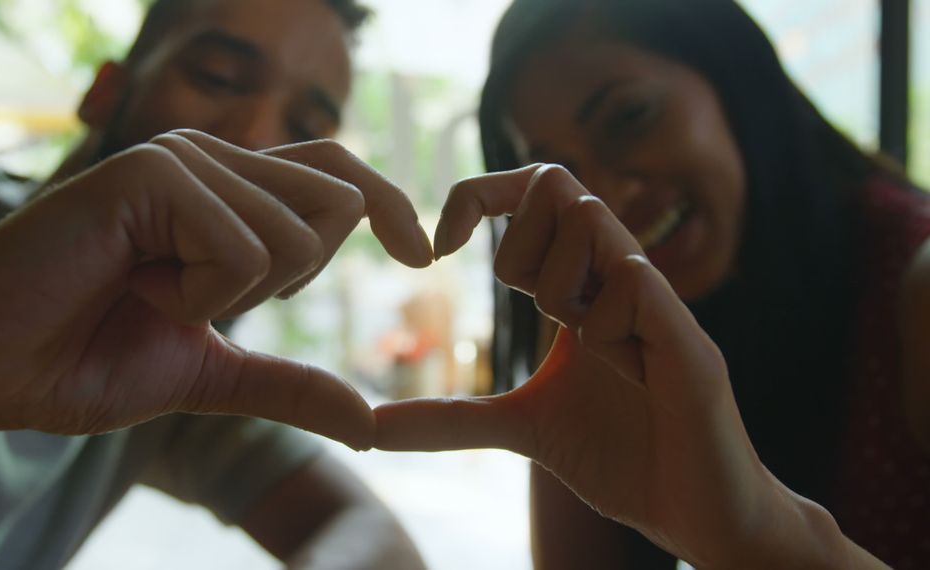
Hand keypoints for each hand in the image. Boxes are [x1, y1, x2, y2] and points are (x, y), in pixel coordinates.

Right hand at [0, 131, 430, 450]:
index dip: (390, 206)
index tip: (422, 255)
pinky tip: (133, 285)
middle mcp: (212, 162)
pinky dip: (196, 295)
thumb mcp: (209, 373)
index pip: (338, 175)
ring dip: (227, 295)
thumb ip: (288, 384)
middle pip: (337, 202)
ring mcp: (181, 160)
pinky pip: (242, 249)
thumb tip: (369, 423)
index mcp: (227, 194)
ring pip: (295, 232)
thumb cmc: (84, 359)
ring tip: (148, 289)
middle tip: (191, 295)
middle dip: (289, 278)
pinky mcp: (151, 174)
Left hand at [374, 165, 848, 567]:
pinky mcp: (689, 339)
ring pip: (590, 216)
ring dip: (561, 284)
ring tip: (589, 349)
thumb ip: (451, 417)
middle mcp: (620, 277)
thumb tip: (369, 427)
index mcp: (584, 287)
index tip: (439, 246)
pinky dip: (603, 326)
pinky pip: (633, 283)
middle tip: (537, 312)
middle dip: (519, 246)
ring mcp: (657, 302)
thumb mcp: (520, 428)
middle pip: (556, 181)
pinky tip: (626, 371)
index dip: (478, 196)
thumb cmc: (623, 458)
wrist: (697, 514)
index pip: (534, 192)